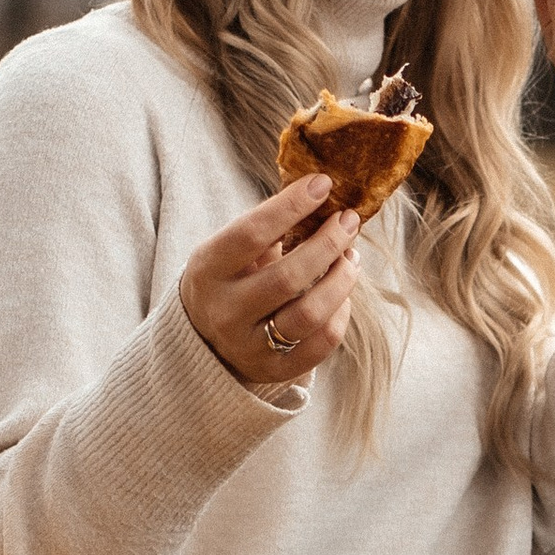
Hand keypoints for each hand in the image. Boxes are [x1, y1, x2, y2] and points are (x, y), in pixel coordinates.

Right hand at [182, 176, 362, 387]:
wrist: (202, 340)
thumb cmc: (228, 278)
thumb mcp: (229, 251)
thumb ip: (268, 228)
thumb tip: (323, 191)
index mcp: (207, 271)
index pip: (251, 234)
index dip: (291, 206)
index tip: (323, 184)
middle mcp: (225, 312)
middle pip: (287, 277)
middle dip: (328, 244)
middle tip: (348, 221)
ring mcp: (249, 346)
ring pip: (309, 315)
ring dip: (341, 280)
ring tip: (351, 256)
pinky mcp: (274, 371)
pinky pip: (322, 343)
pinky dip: (341, 314)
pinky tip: (343, 294)